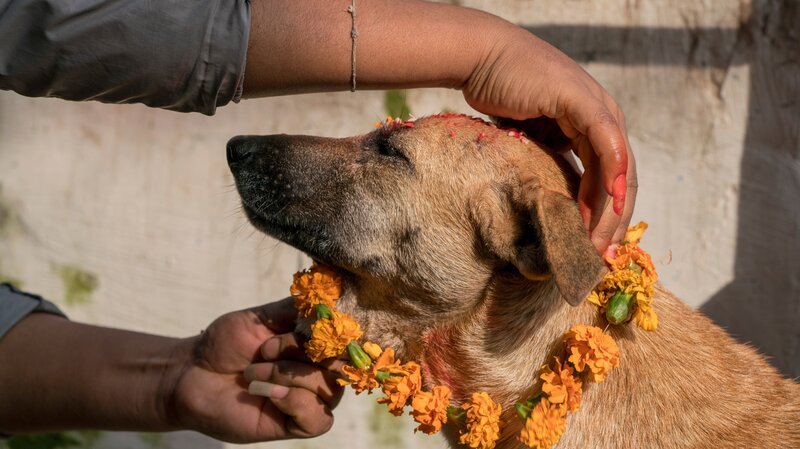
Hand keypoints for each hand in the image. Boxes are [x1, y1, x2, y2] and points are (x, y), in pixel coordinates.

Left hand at [164, 298, 343, 442]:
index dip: (338, 331)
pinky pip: (318, 417)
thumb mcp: (263, 316)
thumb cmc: (227, 343)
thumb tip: (332, 297)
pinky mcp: (298, 426)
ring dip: (289, 375)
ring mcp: (311, 399)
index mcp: (316, 345)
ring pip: (330, 388)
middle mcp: (320, 372)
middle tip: (266, 349)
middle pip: (343, 363)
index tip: (316, 321)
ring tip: (253, 372)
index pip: (348, 339)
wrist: (192, 373)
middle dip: (305, 352)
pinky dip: (293, 401)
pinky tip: (266, 393)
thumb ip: (298, 309)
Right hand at [464, 25, 636, 253]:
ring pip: (618, 166)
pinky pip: (605, 141)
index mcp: (594, 129)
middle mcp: (604, 119)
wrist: (481, 61)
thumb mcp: (530, 140)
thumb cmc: (500, 97)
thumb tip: (548, 206)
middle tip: (602, 259)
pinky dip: (612, 172)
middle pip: (622, 179)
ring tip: (598, 243)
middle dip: (614, 222)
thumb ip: (549, 164)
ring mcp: (597, 108)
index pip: (612, 180)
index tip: (596, 253)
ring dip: (612, 208)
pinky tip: (611, 199)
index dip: (609, 218)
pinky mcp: (582, 100)